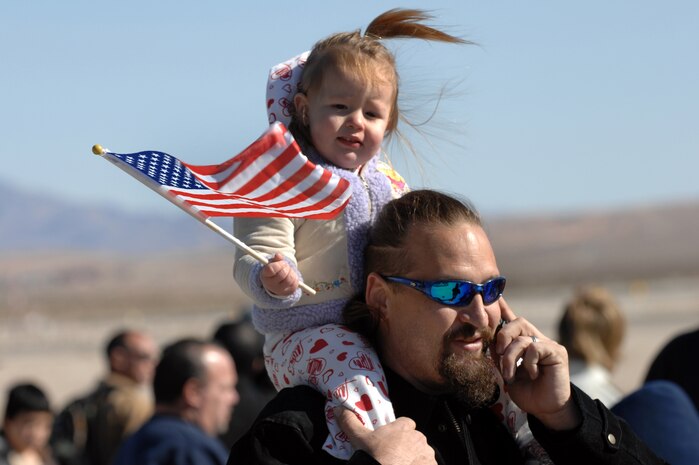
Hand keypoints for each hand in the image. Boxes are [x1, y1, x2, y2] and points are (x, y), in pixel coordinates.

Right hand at [260, 253, 298, 295]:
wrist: (275, 284)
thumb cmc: (273, 272)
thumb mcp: (272, 263)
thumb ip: (276, 259)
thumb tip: (278, 255)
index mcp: (265, 276)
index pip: (271, 269)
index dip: (279, 264)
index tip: (281, 262)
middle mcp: (270, 285)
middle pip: (282, 274)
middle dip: (286, 267)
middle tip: (286, 265)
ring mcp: (279, 290)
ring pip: (290, 279)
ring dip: (291, 272)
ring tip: (288, 271)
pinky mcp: (288, 292)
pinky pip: (295, 283)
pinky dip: (295, 278)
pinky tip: (290, 276)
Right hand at [334, 408, 436, 464]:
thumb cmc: (375, 456)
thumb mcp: (359, 438)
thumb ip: (350, 422)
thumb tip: (339, 410)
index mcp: (404, 427)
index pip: (406, 423)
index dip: (399, 431)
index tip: (391, 439)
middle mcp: (419, 438)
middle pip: (414, 439)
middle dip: (407, 446)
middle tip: (394, 456)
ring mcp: (427, 454)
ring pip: (422, 453)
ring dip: (415, 458)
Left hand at [491, 298, 580, 430]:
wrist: (545, 409)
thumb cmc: (526, 391)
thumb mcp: (506, 371)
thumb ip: (500, 355)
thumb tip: (488, 341)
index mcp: (524, 342)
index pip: (513, 320)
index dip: (504, 308)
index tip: (494, 295)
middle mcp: (537, 339)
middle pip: (517, 322)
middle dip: (502, 336)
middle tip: (498, 354)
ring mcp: (548, 344)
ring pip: (522, 338)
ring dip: (510, 358)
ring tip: (510, 375)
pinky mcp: (557, 352)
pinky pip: (535, 349)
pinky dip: (527, 363)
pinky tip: (532, 374)